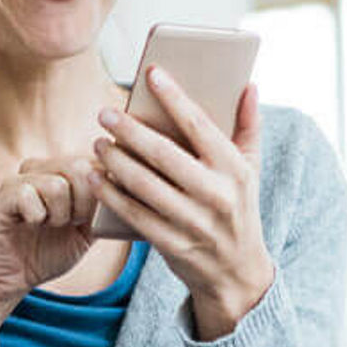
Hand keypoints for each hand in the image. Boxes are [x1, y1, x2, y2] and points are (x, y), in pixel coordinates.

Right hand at [0, 155, 104, 310]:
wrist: (8, 282)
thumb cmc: (46, 254)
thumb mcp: (87, 232)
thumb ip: (105, 209)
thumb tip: (130, 189)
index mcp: (60, 173)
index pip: (94, 160)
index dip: (102, 187)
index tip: (94, 214)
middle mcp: (38, 170)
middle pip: (78, 166)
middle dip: (84, 203)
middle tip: (71, 223)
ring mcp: (16, 182)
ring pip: (55, 184)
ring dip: (60, 214)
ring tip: (49, 225)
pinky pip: (27, 196)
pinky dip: (36, 217)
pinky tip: (30, 226)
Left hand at [92, 68, 277, 337]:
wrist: (236, 272)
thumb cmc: (238, 209)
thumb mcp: (251, 170)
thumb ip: (249, 127)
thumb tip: (249, 86)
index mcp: (235, 169)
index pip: (200, 125)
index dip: (174, 97)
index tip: (152, 73)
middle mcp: (216, 194)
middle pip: (164, 154)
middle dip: (130, 130)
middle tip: (105, 112)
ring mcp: (193, 222)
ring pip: (145, 185)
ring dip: (115, 161)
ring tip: (98, 142)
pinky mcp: (172, 244)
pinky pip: (134, 215)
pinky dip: (111, 195)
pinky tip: (95, 177)